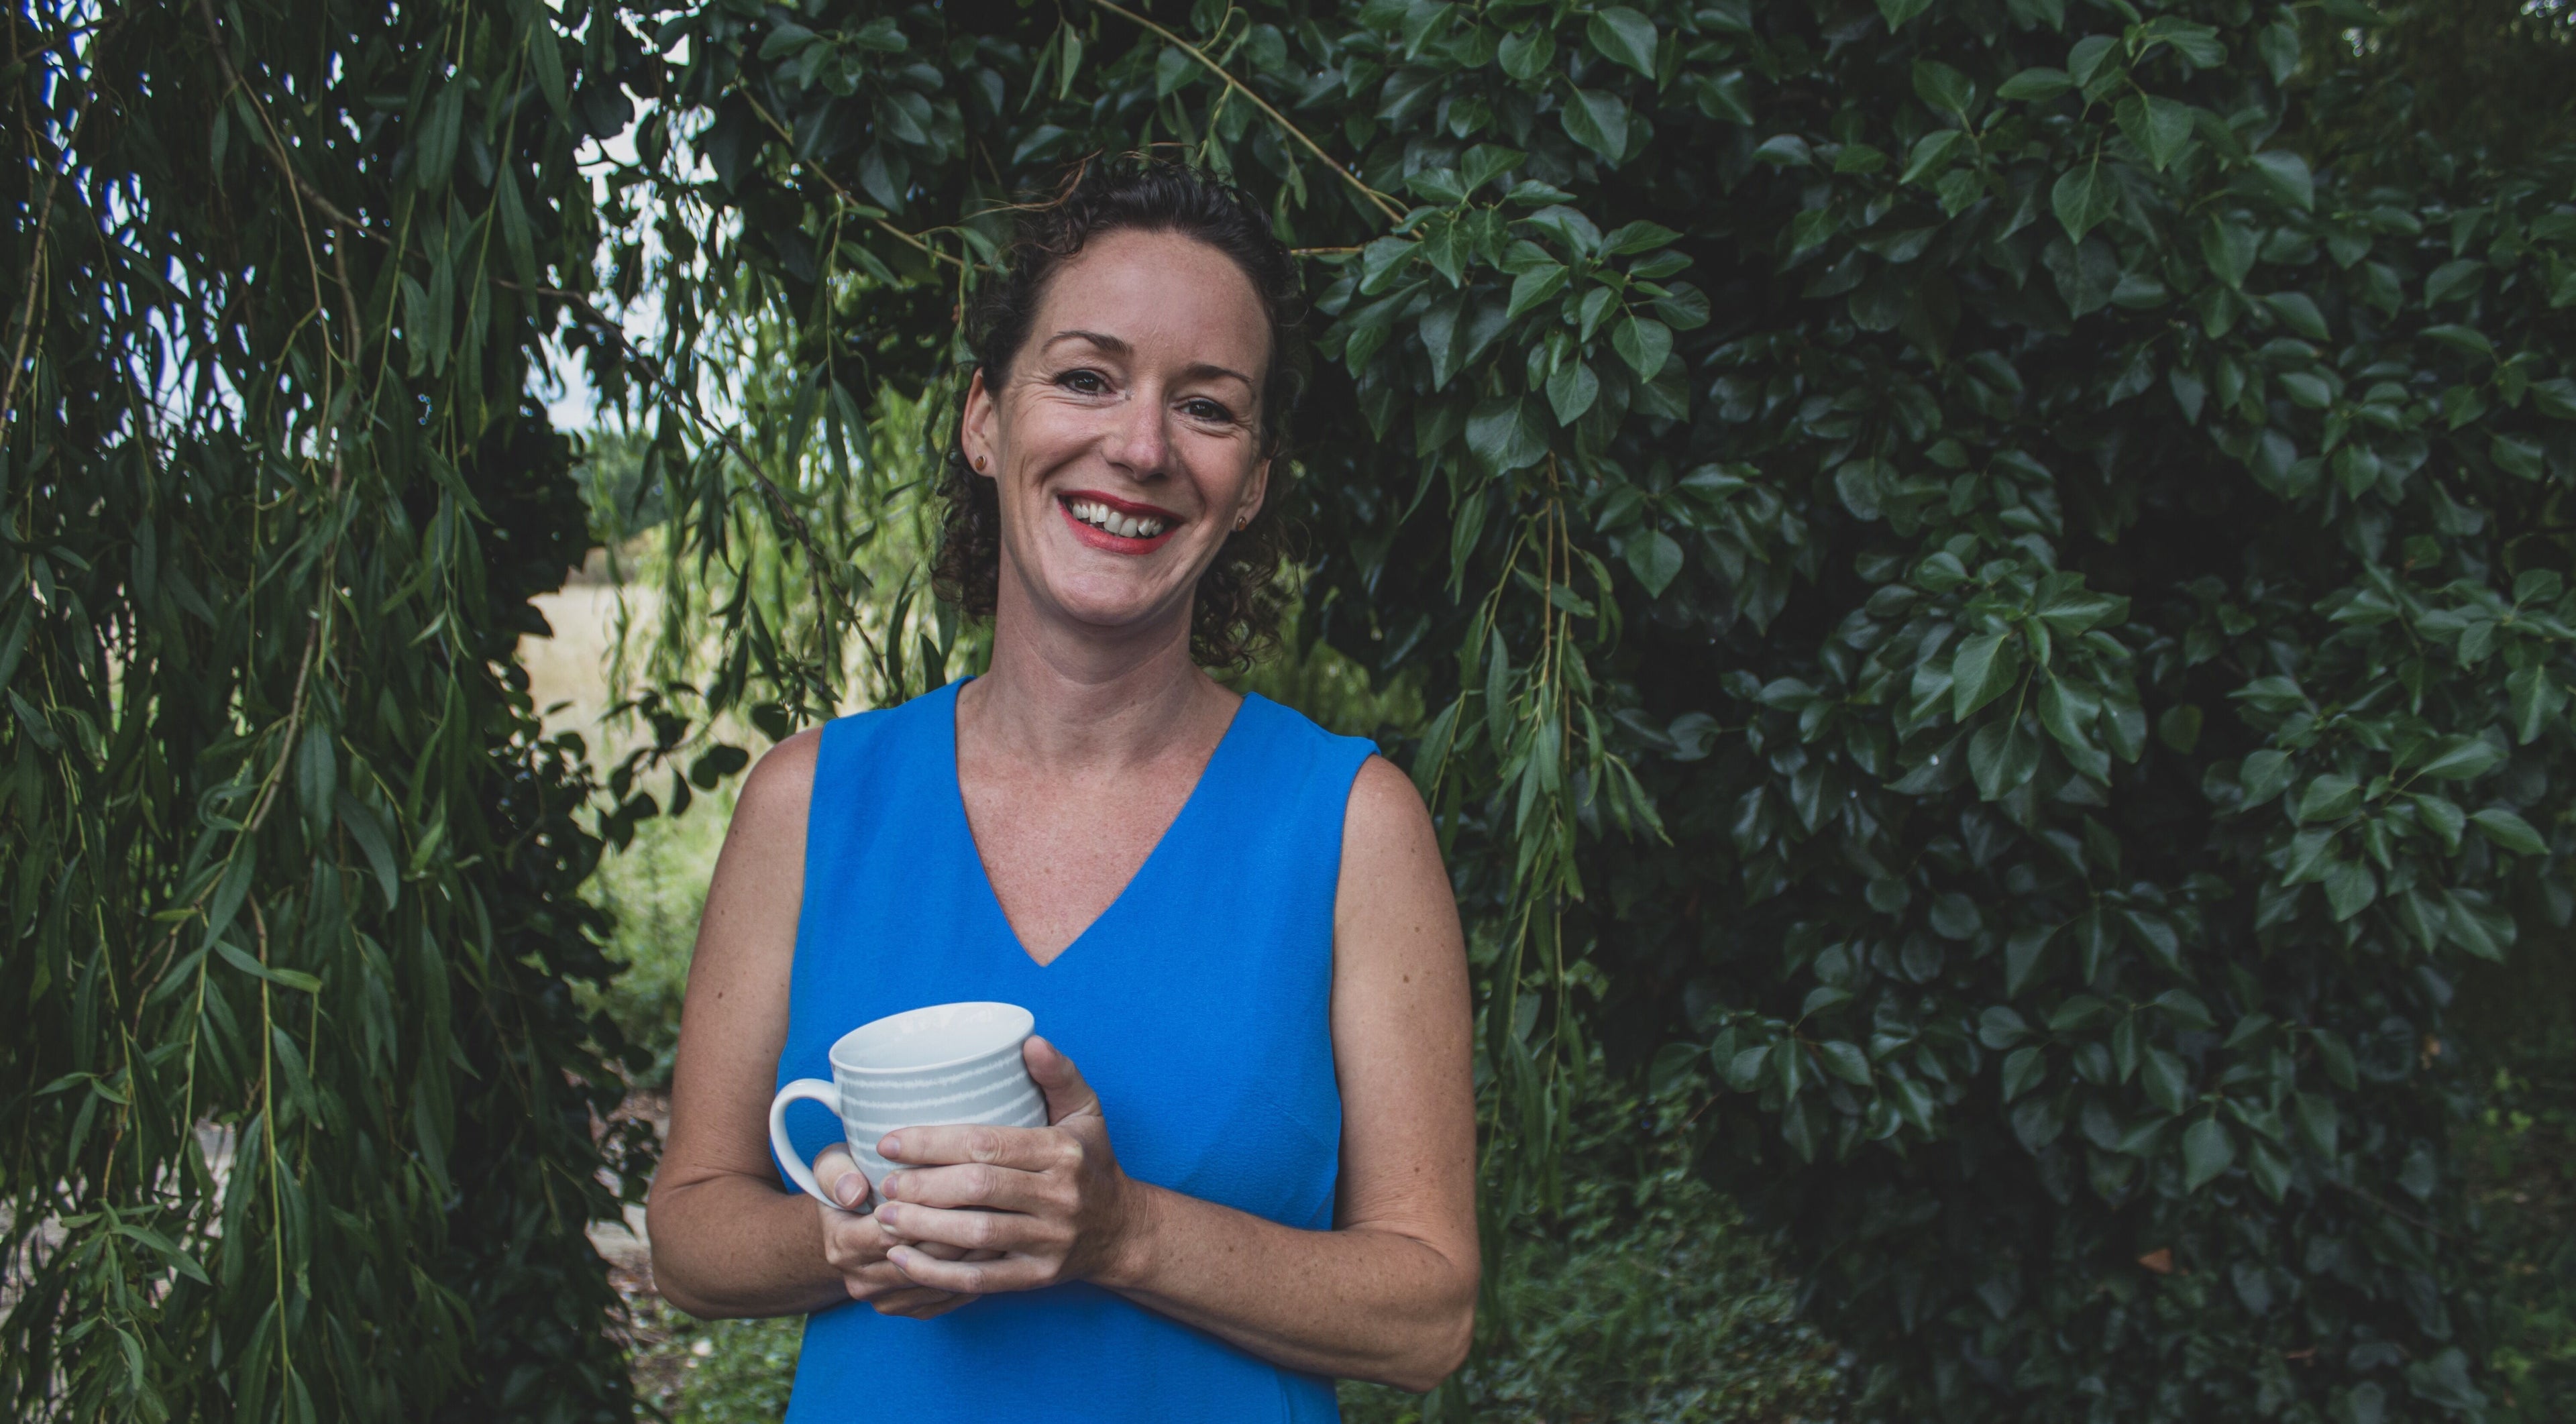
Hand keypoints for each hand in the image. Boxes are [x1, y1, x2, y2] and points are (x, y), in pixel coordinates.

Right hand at [812, 1145, 993, 1317]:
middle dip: (960, 1230)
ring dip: (974, 1254)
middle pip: (924, 1257)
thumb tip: (853, 1192)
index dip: (929, 1209)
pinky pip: (949, 1298)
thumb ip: (835, 1173)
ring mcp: (887, 1300)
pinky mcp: (910, 1310)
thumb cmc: (849, 1187)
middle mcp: (863, 1280)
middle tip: (998, 1205)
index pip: (895, 1231)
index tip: (965, 1184)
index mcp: (843, 1245)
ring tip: (1004, 1224)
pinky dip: (974, 1275)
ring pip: (941, 1280)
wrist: (848, 1230)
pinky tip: (997, 1250)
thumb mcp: (831, 1168)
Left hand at [869, 1036, 1149, 1294]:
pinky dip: (937, 1273)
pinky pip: (980, 1280)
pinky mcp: (1038, 1277)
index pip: (988, 1144)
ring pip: (977, 1236)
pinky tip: (902, 1259)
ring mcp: (1049, 1241)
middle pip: (978, 1189)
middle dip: (922, 1186)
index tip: (889, 1142)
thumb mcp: (1086, 1112)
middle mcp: (1059, 1196)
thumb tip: (1029, 1041)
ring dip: (923, 1228)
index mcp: (1063, 1151)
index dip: (933, 1143)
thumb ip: (1058, 1074)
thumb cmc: (1092, 1162)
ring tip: (884, 1218)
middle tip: (884, 1184)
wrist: (1122, 1230)